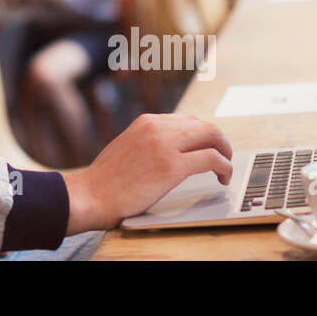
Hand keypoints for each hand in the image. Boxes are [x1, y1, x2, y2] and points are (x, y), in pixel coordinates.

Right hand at [63, 113, 232, 231]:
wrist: (91, 195)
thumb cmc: (106, 180)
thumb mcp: (127, 147)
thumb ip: (148, 142)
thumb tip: (171, 150)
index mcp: (146, 121)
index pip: (187, 120)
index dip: (202, 136)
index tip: (207, 150)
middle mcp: (156, 126)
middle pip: (203, 124)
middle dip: (219, 141)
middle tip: (223, 159)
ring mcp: (165, 145)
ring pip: (212, 135)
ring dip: (224, 152)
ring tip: (224, 170)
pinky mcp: (172, 166)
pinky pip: (211, 159)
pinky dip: (224, 167)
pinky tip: (223, 178)